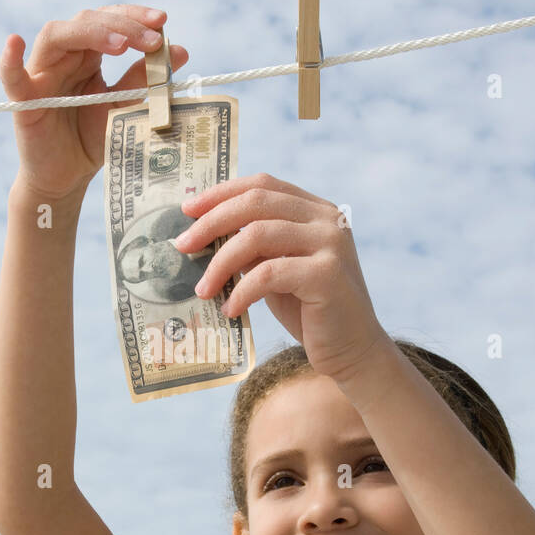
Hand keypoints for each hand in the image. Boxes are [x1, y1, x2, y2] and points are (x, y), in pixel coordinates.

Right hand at [0, 4, 190, 201]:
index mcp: (88, 55)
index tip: (163, 22)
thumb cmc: (93, 139)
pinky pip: (11, 76)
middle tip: (153, 39)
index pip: (110, 20)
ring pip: (56, 36)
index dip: (134, 16)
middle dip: (123, 25)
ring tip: (121, 45)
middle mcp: (64, 57)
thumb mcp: (125, 107)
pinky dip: (9, 60)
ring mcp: (41, 74)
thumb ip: (145, 80)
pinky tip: (14, 43)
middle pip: (86, 21)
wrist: (67, 178)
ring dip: (89, 33)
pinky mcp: (23, 100)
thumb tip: (179, 50)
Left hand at [174, 173, 389, 382]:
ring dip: (220, 263)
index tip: (187, 209)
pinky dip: (242, 291)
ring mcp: (330, 243)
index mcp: (315, 210)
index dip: (221, 193)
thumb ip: (253, 246)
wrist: (351, 350)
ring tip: (203, 290)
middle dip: (211, 222)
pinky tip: (230, 309)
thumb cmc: (309, 311)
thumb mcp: (276, 270)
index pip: (262, 185)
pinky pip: (268, 273)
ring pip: (257, 235)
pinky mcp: (327, 274)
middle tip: (183, 246)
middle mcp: (326, 219)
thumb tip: (202, 233)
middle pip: (256, 202)